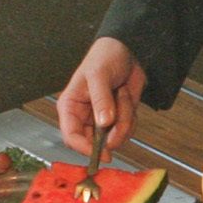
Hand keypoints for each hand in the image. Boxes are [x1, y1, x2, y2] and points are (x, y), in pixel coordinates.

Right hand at [57, 38, 145, 154]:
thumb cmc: (105, 56)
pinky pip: (127, 130)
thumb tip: (103, 123)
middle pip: (94, 143)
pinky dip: (131, 116)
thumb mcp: (99, 74)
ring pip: (114, 137)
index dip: (85, 148)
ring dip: (124, 118)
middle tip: (120, 118)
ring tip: (121, 93)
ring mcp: (102, 120)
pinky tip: (126, 97)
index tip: (101, 152)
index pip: (71, 137)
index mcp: (70, 107)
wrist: (127, 50)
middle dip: (112, 133)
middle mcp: (84, 117)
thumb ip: (101, 99)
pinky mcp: (118, 119)